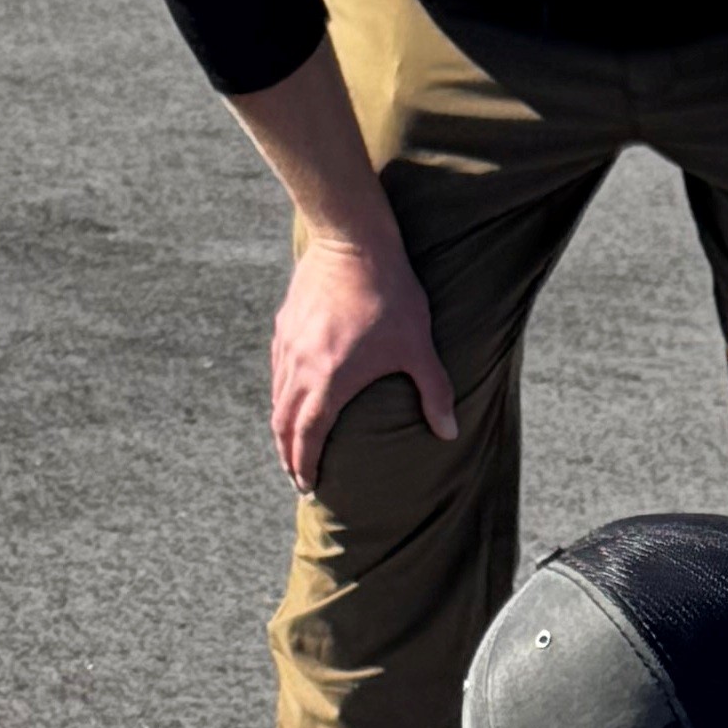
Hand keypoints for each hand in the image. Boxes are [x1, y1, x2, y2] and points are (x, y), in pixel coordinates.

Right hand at [268, 231, 453, 489]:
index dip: (306, 465)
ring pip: (277, 397)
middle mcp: (299, 367)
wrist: (353, 241)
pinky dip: (282, 394)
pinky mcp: (285, 324)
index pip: (308, 437)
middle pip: (284, 424)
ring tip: (293, 447)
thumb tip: (450, 433)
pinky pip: (277, 370)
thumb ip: (434, 392)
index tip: (309, 486)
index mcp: (328, 381)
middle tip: (298, 478)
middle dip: (288, 456)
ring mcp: (288, 344)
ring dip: (283, 427)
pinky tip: (294, 399)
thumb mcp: (417, 346)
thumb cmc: (390, 295)